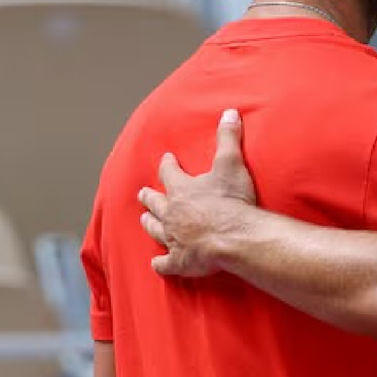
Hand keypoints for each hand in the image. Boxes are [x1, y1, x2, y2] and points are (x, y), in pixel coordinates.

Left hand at [138, 108, 256, 276]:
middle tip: (143, 193)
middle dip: (149, 197)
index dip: (167, 165)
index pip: (169, 172)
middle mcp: (171, 213)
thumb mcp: (231, 163)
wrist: (233, 236)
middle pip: (155, 203)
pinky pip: (165, 263)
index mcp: (181, 189)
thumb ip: (228, 138)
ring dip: (149, 224)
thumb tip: (229, 112)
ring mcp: (173, 238)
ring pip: (155, 230)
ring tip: (145, 220)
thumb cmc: (231, 201)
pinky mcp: (180, 261)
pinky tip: (157, 264)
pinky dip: (160, 264)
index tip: (166, 159)